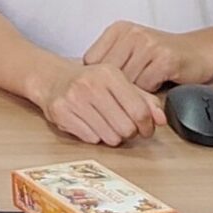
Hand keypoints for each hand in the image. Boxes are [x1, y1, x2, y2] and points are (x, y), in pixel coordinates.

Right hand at [33, 58, 166, 146]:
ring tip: (105, 123)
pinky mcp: (60, 113)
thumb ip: (144, 99)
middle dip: (128, 132)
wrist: (51, 77)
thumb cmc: (89, 81)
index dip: (147, 126)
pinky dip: (94, 136)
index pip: (140, 111)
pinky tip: (89, 123)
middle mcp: (90, 84)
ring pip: (110, 137)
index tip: (145, 128)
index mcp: (109, 73)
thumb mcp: (119, 82)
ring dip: (111, 136)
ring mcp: (73, 99)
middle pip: (126, 128)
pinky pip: (91, 139)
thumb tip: (161, 119)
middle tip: (122, 126)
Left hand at [84, 19, 212, 92]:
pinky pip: (146, 85)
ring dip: (131, 93)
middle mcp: (131, 33)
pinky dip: (148, 93)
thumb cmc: (162, 56)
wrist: (201, 51)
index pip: (91, 60)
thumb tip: (84, 82)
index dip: (96, 79)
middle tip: (120, 99)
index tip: (102, 91)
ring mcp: (148, 45)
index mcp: (118, 29)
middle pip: (107, 72)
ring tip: (137, 95)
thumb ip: (112, 59)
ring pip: (126, 81)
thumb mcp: (132, 50)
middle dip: (113, 89)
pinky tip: (154, 89)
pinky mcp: (165, 59)